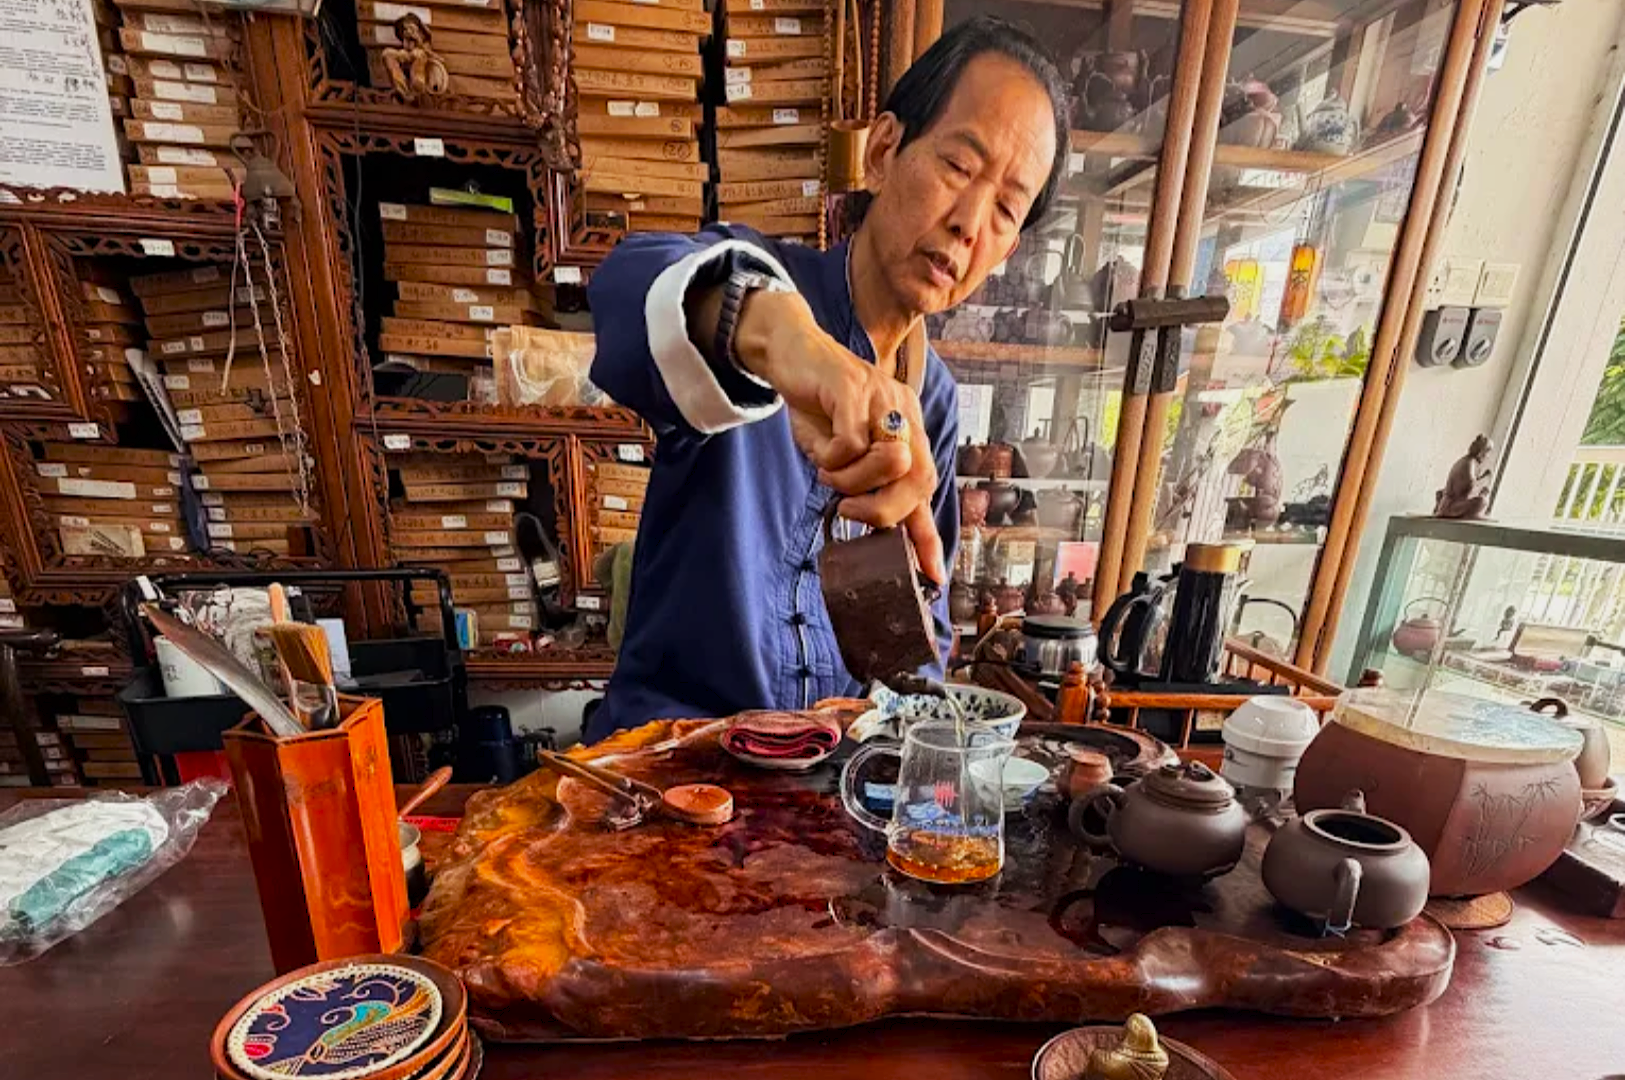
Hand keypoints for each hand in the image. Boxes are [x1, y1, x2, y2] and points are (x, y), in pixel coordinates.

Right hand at [734, 291, 944, 583]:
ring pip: (889, 461)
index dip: (928, 532)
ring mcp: (881, 397)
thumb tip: (875, 528)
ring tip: (829, 471)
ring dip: (852, 481)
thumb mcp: (843, 450)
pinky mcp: (853, 387)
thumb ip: (862, 481)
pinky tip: (820, 448)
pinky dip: (832, 458)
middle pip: (918, 476)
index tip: (933, 572)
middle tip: (849, 510)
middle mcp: (903, 412)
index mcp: (907, 427)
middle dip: (884, 508)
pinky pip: (851, 443)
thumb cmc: (817, 404)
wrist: (790, 351)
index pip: (926, 483)